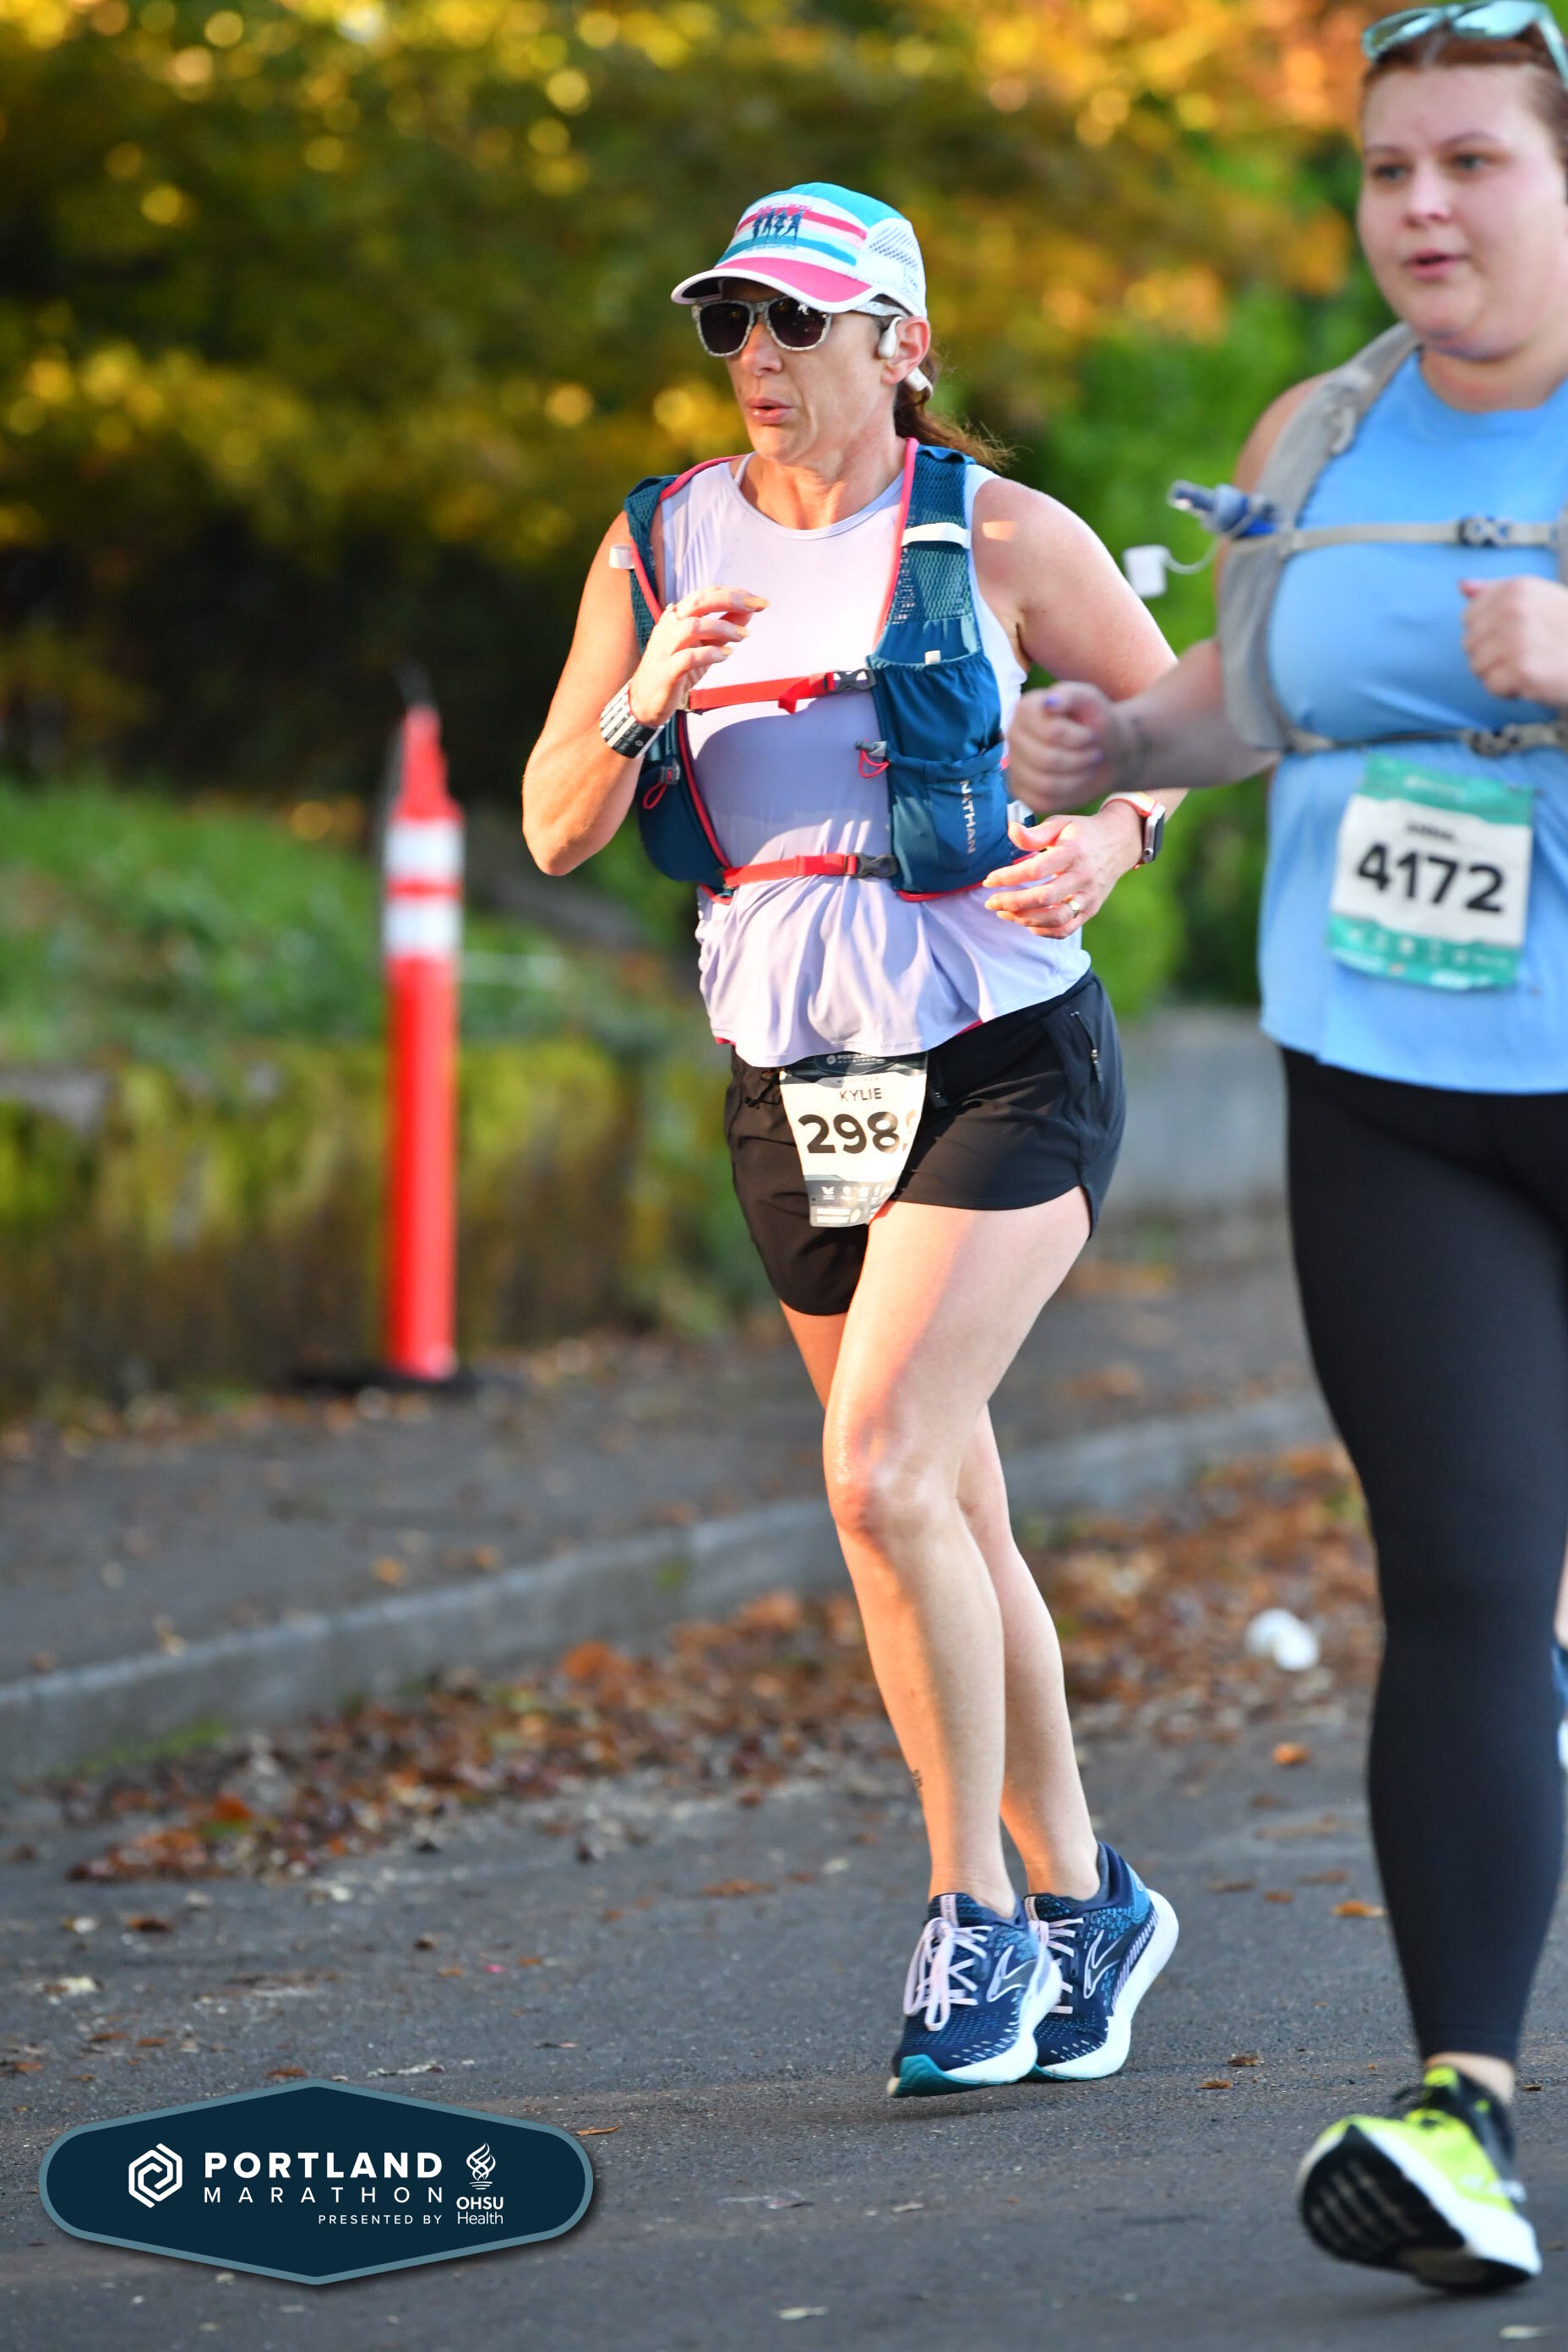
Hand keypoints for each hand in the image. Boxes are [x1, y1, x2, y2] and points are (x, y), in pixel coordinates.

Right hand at [628, 583, 766, 728]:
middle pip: (699, 602)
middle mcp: (670, 626)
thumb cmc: (676, 670)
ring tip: (743, 636)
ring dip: (723, 627)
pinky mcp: (666, 670)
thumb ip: (724, 627)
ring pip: (694, 626)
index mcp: (679, 616)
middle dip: (731, 600)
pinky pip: (688, 657)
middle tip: (756, 606)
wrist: (645, 700)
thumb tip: (748, 611)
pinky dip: (710, 654)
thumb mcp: (704, 645)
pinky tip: (726, 655)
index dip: (734, 593)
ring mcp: (666, 647)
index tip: (758, 601)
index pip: (706, 594)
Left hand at [980, 804, 1143, 936]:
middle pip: (1044, 897)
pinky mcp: (1092, 909)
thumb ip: (1034, 833)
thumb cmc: (1083, 833)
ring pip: (1056, 918)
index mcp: (1072, 852)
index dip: (1009, 877)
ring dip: (1026, 919)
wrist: (1120, 842)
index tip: (989, 880)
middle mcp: (1083, 876)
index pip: (1036, 870)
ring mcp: (1089, 896)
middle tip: (991, 902)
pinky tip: (1027, 922)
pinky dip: (1044, 931)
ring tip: (1005, 913)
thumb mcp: (1060, 824)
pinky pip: (1067, 929)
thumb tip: (1010, 831)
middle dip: (1013, 902)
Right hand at [1005, 679, 1136, 815]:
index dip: (1078, 738)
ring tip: (1086, 766)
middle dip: (1080, 759)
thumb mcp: (1090, 700)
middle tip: (1094, 753)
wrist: (1106, 751)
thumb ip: (1071, 695)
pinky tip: (1075, 781)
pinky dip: (1066, 795)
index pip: (1051, 733)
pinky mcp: (1020, 791)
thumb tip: (1049, 703)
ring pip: (1045, 783)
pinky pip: (1041, 802)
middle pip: (1047, 760)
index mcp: (1025, 709)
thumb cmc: (1096, 722)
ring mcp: (1014, 764)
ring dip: (1076, 778)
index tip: (1090, 734)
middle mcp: (1013, 735)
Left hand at [1459, 576, 1567, 706]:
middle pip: (1470, 644)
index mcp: (1516, 589)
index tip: (1509, 635)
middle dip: (1491, 655)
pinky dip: (1508, 690)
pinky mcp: (1521, 671)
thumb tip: (1463, 586)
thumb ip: (1498, 592)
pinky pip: (1492, 686)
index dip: (1486, 632)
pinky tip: (1530, 680)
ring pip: (1477, 667)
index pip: (1470, 615)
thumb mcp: (1539, 597)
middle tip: (1522, 654)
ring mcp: (1516, 641)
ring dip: (1499, 673)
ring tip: (1528, 666)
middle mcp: (1513, 611)